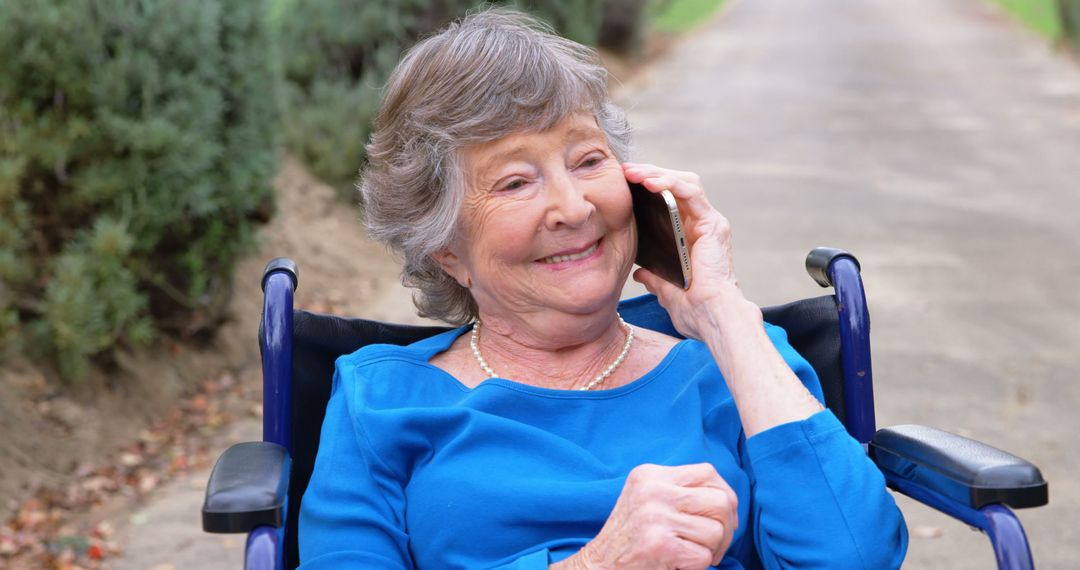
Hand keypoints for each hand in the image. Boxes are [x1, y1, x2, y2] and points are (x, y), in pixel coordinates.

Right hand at [555, 463, 738, 569]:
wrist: (598, 566)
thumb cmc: (630, 538)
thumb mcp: (647, 499)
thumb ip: (680, 491)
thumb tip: (729, 501)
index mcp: (650, 475)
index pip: (708, 472)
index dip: (725, 495)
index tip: (721, 518)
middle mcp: (652, 491)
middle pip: (720, 501)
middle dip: (727, 527)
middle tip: (715, 544)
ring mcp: (655, 517)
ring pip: (716, 531)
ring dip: (713, 550)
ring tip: (694, 554)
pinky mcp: (659, 545)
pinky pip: (703, 556)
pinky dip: (699, 566)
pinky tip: (680, 564)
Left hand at [622, 162, 755, 340]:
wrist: (713, 321)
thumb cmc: (696, 312)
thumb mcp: (667, 293)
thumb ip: (655, 279)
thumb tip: (640, 274)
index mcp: (692, 238)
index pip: (671, 200)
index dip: (649, 187)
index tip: (623, 183)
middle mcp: (703, 226)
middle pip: (677, 185)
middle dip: (650, 174)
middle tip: (625, 171)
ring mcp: (710, 223)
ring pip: (685, 182)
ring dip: (657, 174)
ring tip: (633, 173)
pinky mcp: (713, 224)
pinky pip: (691, 193)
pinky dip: (670, 183)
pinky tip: (650, 183)